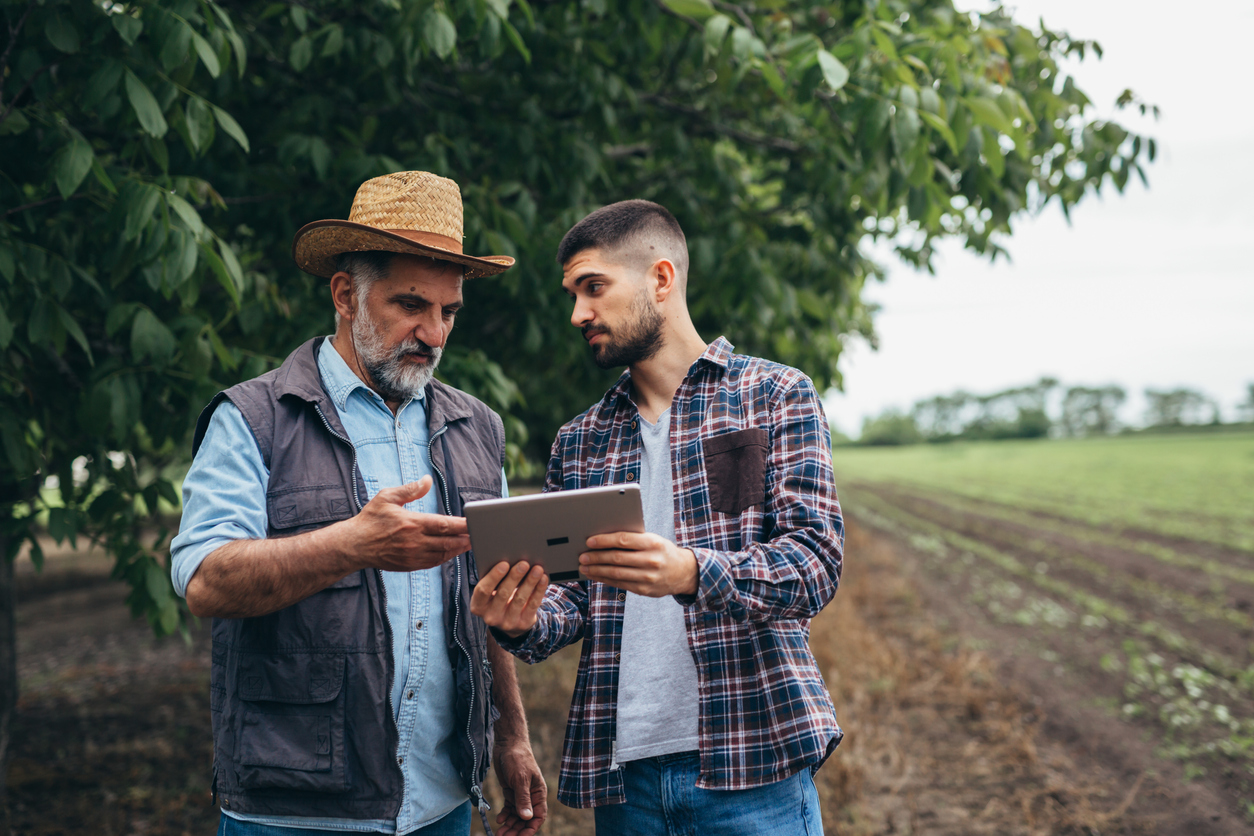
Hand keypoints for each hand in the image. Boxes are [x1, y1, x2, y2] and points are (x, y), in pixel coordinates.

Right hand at [340, 476, 469, 571]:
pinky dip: (445, 557)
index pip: (444, 524)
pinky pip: (433, 563)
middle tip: (480, 534)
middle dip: (466, 538)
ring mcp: (413, 556)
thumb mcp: (387, 497)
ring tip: (470, 543)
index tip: (475, 522)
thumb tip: (427, 480)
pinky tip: (451, 552)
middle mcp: (415, 542)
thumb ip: (410, 489)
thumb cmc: (370, 519)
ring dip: (458, 549)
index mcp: (412, 523)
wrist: (354, 545)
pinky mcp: (409, 565)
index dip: (462, 525)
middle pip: (448, 541)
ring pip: (443, 554)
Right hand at [470, 561, 547, 637]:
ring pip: (520, 599)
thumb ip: (495, 580)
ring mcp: (507, 622)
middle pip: (503, 594)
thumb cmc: (499, 598)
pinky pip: (532, 605)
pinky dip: (539, 590)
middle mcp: (490, 616)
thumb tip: (510, 560)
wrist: (510, 622)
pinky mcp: (523, 624)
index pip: (483, 590)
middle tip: (524, 564)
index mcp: (478, 605)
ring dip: (530, 582)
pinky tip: (543, 579)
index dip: (493, 576)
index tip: (504, 563)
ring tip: (537, 569)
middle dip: (514, 577)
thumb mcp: (491, 592)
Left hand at [493, 741, 546, 835]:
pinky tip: (499, 819)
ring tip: (499, 833)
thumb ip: (523, 799)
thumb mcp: (520, 779)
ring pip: (516, 816)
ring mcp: (520, 794)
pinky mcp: (510, 791)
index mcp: (539, 793)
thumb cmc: (518, 759)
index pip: (538, 816)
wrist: (507, 745)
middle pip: (526, 819)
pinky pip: (509, 808)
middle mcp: (531, 796)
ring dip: (509, 825)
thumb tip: (527, 818)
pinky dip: (504, 815)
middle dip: (517, 829)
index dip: (531, 828)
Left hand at [580, 531, 698, 596]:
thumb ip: (633, 539)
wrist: (683, 572)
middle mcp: (651, 560)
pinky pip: (619, 584)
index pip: (624, 540)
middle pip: (617, 558)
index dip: (604, 540)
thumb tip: (604, 538)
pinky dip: (604, 579)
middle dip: (596, 557)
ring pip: (616, 573)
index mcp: (653, 543)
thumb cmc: (662, 551)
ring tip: (584, 566)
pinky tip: (595, 575)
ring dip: (597, 570)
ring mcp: (648, 577)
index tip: (589, 541)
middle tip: (582, 555)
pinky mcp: (644, 589)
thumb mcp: (653, 540)